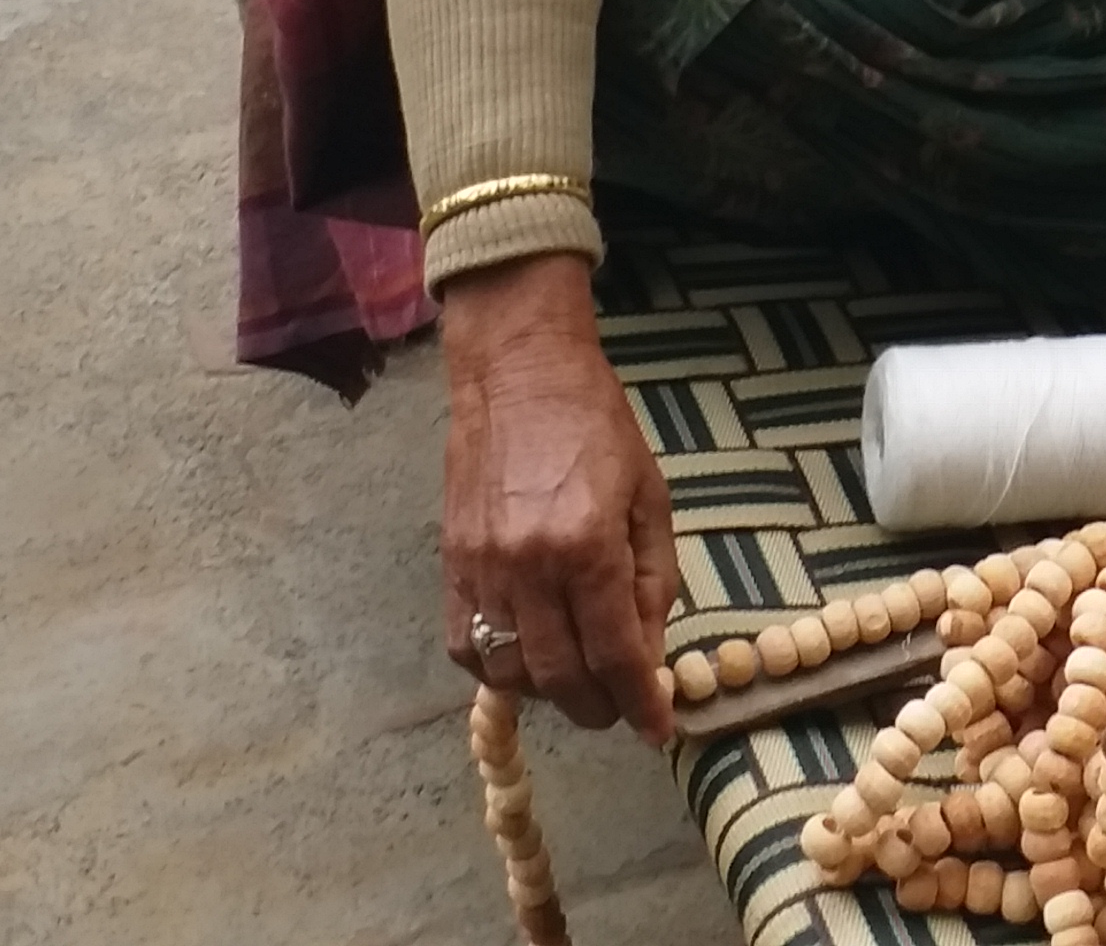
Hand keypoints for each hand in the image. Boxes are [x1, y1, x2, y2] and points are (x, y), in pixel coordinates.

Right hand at [437, 253, 678, 740]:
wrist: (518, 374)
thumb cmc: (597, 427)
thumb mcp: (650, 499)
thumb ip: (651, 583)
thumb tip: (646, 657)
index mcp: (587, 548)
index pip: (615, 656)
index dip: (639, 705)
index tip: (656, 730)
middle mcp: (529, 569)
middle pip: (560, 679)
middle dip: (597, 707)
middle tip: (619, 704)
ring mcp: (481, 570)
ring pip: (509, 673)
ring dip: (548, 692)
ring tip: (576, 678)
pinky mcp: (450, 565)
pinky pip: (465, 646)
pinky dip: (497, 669)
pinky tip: (525, 656)